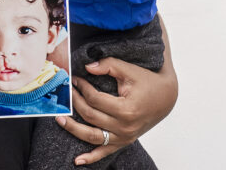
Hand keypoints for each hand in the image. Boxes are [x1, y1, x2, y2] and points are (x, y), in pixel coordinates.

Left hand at [56, 53, 177, 165]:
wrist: (166, 97)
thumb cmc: (147, 82)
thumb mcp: (129, 70)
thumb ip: (108, 65)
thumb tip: (87, 67)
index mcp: (126, 109)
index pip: (95, 99)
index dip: (82, 88)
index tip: (75, 79)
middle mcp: (125, 127)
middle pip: (91, 116)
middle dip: (75, 103)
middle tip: (68, 91)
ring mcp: (124, 137)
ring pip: (93, 136)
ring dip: (74, 129)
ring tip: (60, 120)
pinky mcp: (124, 141)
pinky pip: (105, 152)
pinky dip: (91, 157)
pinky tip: (77, 160)